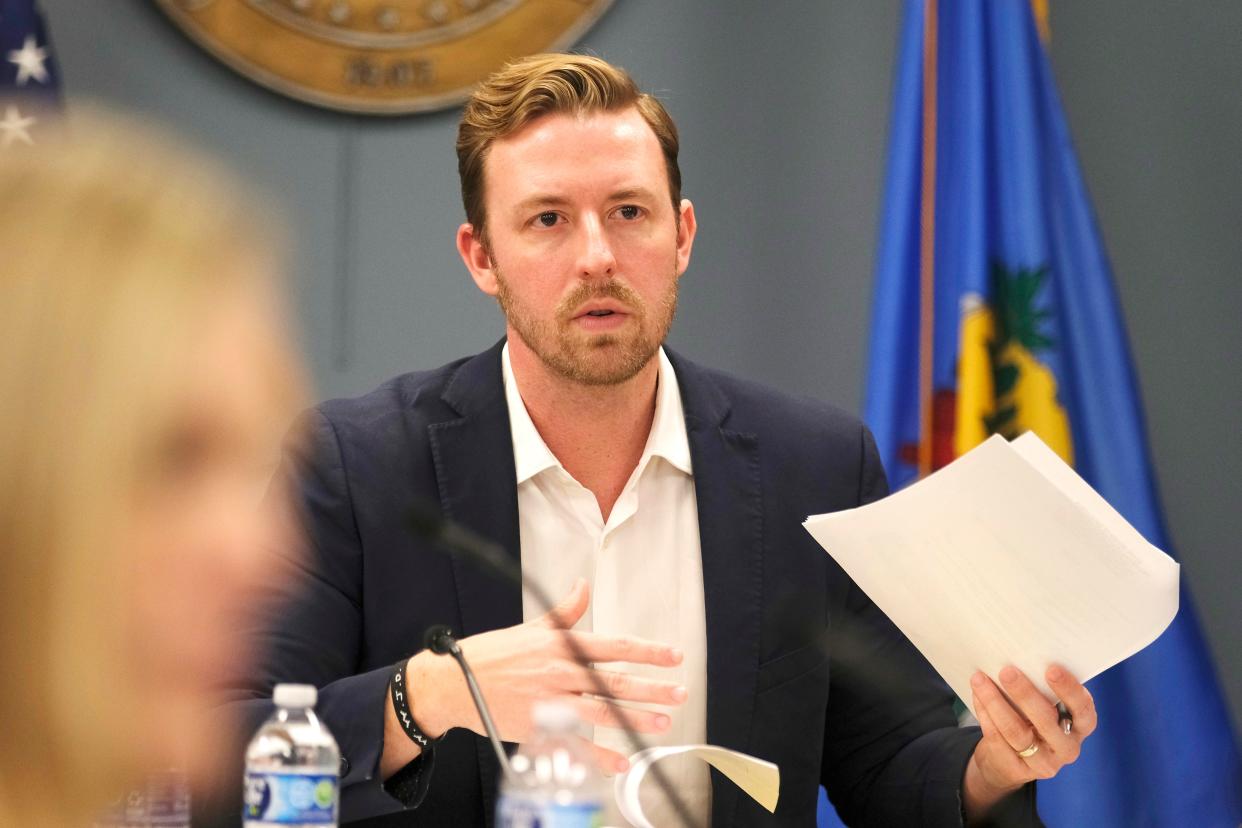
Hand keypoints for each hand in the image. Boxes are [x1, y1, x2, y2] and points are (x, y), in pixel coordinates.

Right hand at [405, 578, 686, 773]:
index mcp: (561, 645)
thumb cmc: (493, 654)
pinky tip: (622, 762)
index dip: (647, 651)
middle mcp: (560, 671)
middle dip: (652, 688)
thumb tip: (582, 585)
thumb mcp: (532, 626)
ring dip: (635, 719)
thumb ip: (565, 611)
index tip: (673, 655)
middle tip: (680, 693)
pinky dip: (599, 755)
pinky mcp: (538, 726)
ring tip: (663, 724)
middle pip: (615, 681)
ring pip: (601, 711)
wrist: (454, 682)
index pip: (614, 646)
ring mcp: (550, 701)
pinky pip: (575, 744)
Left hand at [962, 664, 1096, 818]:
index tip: (1051, 668)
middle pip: (1045, 720)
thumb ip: (1042, 690)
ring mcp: (1043, 762)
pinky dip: (984, 713)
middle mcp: (1067, 748)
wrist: (1010, 761)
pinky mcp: (1017, 770)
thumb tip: (1017, 656)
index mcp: (1080, 726)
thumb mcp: (1046, 708)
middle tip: (1007, 671)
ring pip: (1015, 731)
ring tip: (979, 679)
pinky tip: (977, 695)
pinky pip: (997, 738)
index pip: (1082, 709)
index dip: (1069, 689)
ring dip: (995, 701)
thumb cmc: (1032, 720)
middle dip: (1024, 693)